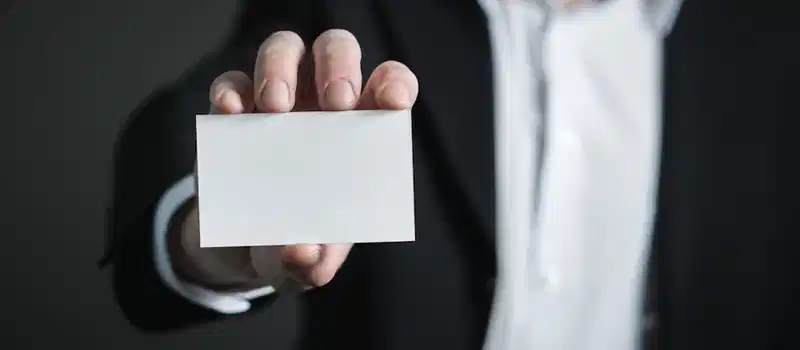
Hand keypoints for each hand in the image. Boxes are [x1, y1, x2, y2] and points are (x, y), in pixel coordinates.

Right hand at [198, 29, 417, 287]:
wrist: (247, 247)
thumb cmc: (298, 241)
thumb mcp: (309, 263)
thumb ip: (314, 262)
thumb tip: (303, 251)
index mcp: (362, 131)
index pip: (389, 87)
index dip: (395, 83)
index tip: (392, 102)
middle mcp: (323, 104)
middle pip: (337, 51)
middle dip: (340, 67)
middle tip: (336, 104)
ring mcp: (278, 101)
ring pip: (285, 49)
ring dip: (281, 68)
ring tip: (276, 108)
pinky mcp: (234, 112)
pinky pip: (232, 82)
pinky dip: (231, 91)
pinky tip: (232, 113)